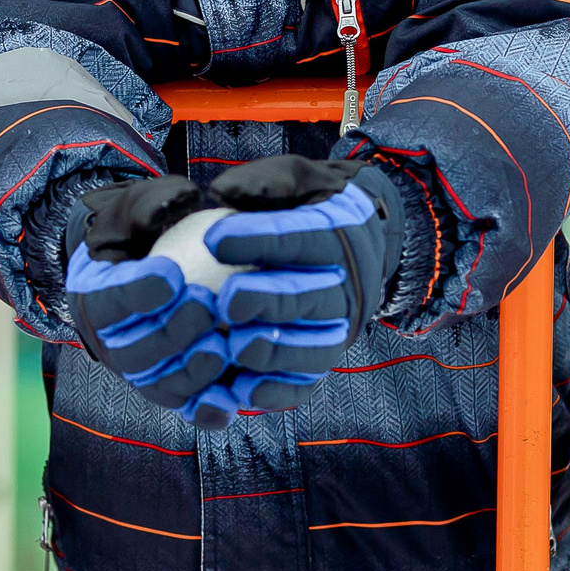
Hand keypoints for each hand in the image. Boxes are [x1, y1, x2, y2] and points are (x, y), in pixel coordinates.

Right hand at [65, 177, 234, 414]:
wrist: (159, 265)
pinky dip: (208, 410)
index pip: (109, 300)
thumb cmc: (149, 231)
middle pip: (134, 351)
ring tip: (223, 346)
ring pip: (160, 384)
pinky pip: (189, 408)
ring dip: (191, 370)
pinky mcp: (177, 393)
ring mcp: (144, 372)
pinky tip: (234, 399)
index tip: (171, 273)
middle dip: (169, 332)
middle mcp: (113, 342)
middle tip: (206, 304)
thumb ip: (152, 205)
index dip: (137, 293)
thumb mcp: (142, 207)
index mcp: (96, 297)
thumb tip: (175, 203)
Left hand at [200, 156, 402, 377]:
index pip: (303, 238)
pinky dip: (277, 392)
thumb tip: (225, 192)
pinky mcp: (324, 363)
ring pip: (313, 347)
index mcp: (337, 236)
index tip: (214, 238)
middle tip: (226, 300)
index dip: (262, 239)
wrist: (355, 246)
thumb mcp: (296, 177)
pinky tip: (239, 392)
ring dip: (274, 352)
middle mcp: (346, 286)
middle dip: (269, 301)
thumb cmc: (307, 205)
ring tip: (233, 347)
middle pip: (310, 298)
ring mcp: (338, 329)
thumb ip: (266, 182)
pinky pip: (305, 384)